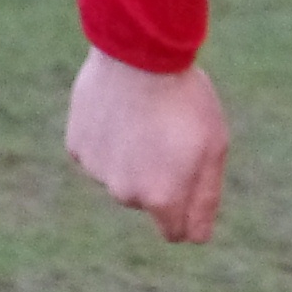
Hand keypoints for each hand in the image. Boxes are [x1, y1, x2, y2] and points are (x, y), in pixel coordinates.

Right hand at [64, 48, 228, 242]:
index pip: (175, 232)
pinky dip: (108, 138)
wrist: (138, 53)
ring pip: (120, 174)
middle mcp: (126, 193)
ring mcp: (97, 171)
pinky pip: (98, 152)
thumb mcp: (213, 147)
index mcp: (162, 198)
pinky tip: (119, 110)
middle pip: (147, 199)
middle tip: (169, 133)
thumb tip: (198, 238)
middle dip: (159, 176)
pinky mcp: (78, 146)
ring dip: (132, 156)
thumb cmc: (185, 100)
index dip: (185, 210)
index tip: (190, 178)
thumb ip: (205, 199)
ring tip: (143, 116)